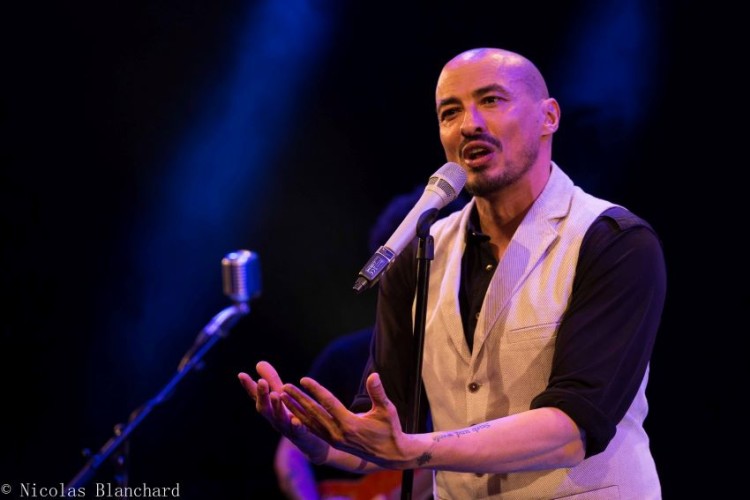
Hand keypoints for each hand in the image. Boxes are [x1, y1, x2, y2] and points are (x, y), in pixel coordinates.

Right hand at [238, 361, 329, 463]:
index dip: (249, 387)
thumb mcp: (283, 397)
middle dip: (262, 395)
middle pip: (265, 409)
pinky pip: (298, 432)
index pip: (257, 397)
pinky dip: (296, 426)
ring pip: (279, 419)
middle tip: (261, 382)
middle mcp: (275, 419)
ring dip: (276, 407)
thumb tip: (259, 363)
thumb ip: (272, 381)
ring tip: (276, 395)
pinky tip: (296, 420)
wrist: (311, 443)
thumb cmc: (293, 416)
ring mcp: (288, 429)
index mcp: (270, 409)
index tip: (241, 374)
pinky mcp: (303, 436)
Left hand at [281, 372, 412, 468]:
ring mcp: (334, 439)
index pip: (328, 404)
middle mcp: (338, 433)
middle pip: (314, 413)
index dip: (315, 390)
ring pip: (310, 422)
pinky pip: (313, 429)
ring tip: (283, 397)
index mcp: (350, 424)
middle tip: (284, 387)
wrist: (390, 454)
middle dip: (298, 399)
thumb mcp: (387, 410)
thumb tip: (373, 376)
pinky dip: (302, 419)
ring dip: (296, 409)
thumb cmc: (390, 429)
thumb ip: (378, 393)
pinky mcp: (333, 442)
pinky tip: (292, 412)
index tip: (303, 379)